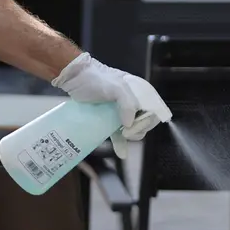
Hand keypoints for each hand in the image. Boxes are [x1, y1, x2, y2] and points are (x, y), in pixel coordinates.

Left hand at [52, 53, 172, 158]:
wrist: (75, 77)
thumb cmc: (96, 79)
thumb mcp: (115, 87)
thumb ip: (127, 103)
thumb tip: (129, 125)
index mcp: (141, 91)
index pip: (155, 111)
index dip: (148, 122)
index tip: (133, 126)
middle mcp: (135, 100)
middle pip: (145, 122)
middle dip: (138, 130)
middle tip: (125, 132)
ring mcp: (122, 110)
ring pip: (133, 128)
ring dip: (130, 136)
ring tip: (121, 136)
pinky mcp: (110, 117)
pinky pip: (120, 132)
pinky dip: (121, 143)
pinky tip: (121, 152)